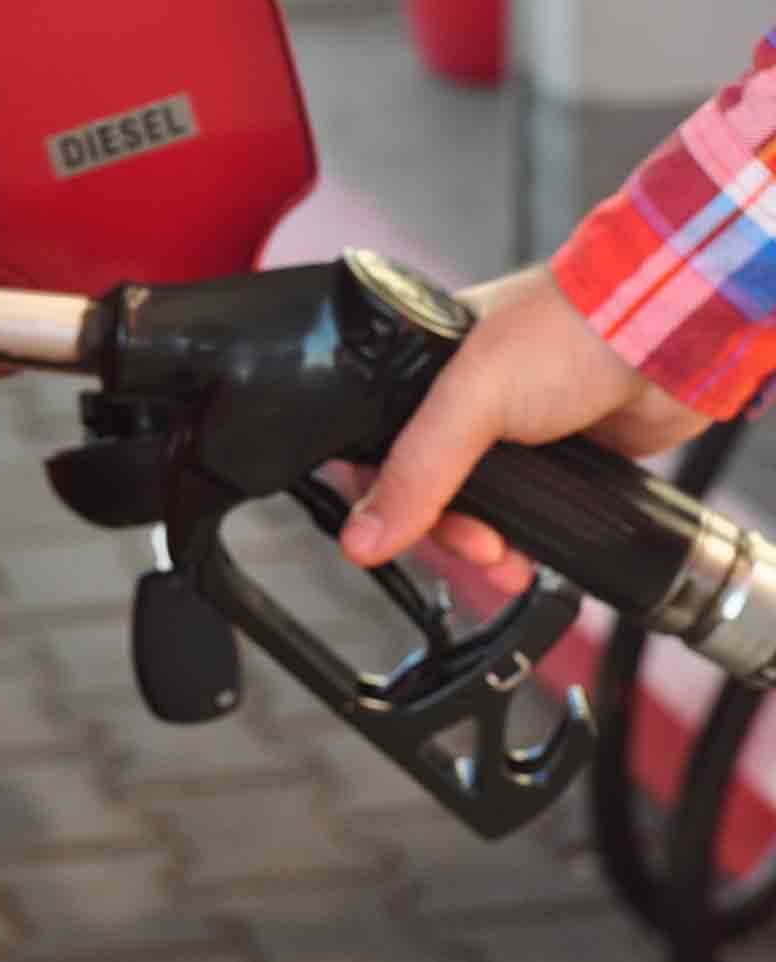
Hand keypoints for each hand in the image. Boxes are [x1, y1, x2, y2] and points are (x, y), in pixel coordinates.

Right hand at [338, 264, 710, 590]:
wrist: (667, 339)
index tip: (390, 533)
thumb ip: (415, 472)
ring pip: (476, 508)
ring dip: (482, 546)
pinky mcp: (557, 458)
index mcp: (424, 368)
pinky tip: (526, 560)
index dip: (379, 496)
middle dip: (444, 531)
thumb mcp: (471, 398)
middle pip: (424, 489)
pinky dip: (523, 543)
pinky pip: (524, 514)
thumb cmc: (570, 332)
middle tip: (472, 546)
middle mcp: (464, 402)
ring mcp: (512, 433)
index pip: (375, 447)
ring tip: (503, 562)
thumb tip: (361, 536)